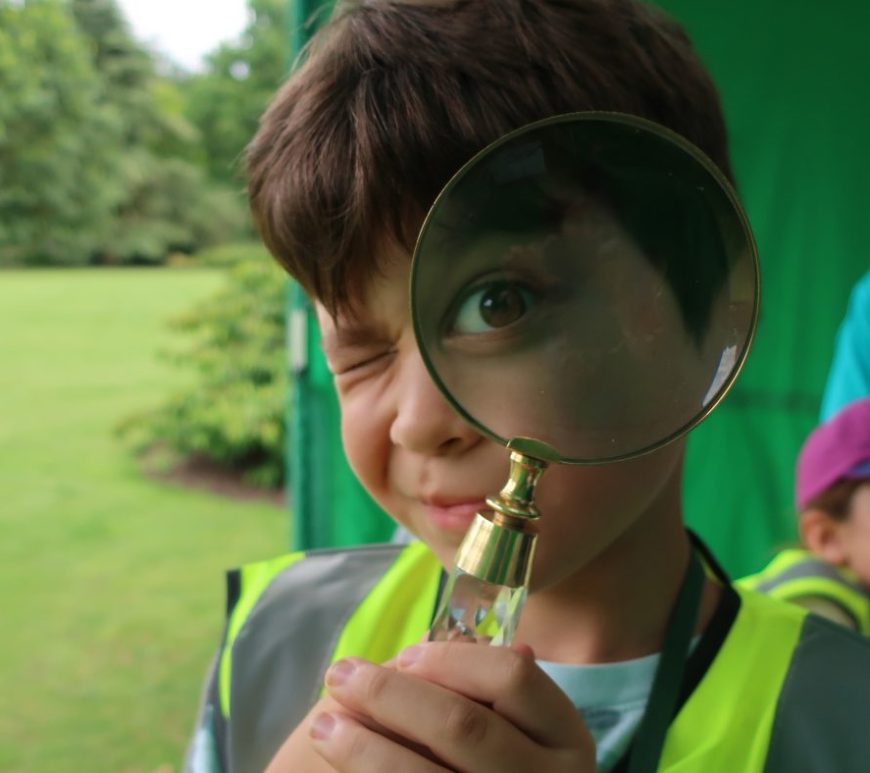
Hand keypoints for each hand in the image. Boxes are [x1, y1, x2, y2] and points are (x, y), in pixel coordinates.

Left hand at [305, 642, 595, 771]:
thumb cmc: (488, 753)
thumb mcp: (500, 716)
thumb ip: (472, 680)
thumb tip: (436, 640)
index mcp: (563, 736)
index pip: (513, 677)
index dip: (451, 659)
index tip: (404, 654)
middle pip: (463, 725)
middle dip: (390, 694)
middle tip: (341, 675)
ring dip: (362, 747)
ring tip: (325, 725)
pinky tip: (338, 757)